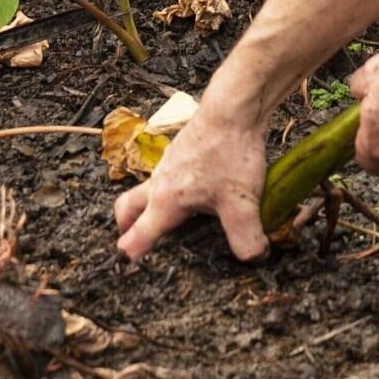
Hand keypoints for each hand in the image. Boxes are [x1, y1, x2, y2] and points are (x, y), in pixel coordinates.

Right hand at [114, 103, 271, 261]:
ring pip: (145, 190)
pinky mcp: (181, 153)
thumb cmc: (229, 152)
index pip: (138, 235)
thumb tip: (254, 258)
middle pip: (127, 208)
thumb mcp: (242, 203)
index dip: (130, 255)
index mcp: (165, 201)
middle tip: (131, 241)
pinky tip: (193, 193)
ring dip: (146, 207)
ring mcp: (167, 165)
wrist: (233, 108)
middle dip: (125, 228)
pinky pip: (164, 177)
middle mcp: (159, 183)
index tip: (126, 270)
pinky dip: (167, 190)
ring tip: (166, 222)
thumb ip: (246, 238)